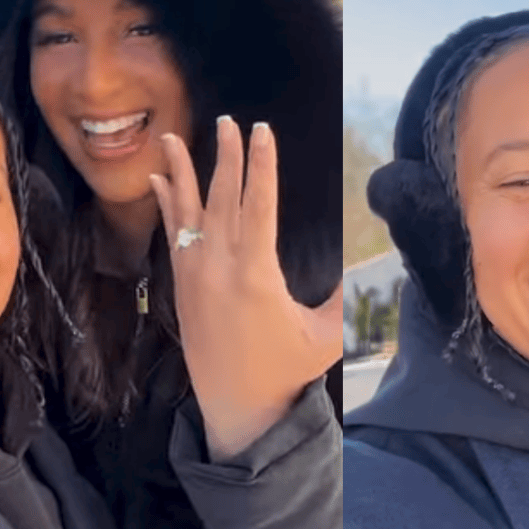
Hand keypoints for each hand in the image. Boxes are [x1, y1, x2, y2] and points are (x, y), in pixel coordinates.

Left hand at [150, 116, 341, 461]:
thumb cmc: (286, 370)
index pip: (259, 206)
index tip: (262, 131)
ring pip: (187, 212)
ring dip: (182, 171)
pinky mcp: (182, 286)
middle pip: (223, 199)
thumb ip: (343, 297)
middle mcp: (220, 269)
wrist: (237, 407)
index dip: (262, 165)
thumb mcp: (326, 335)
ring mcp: (195, 276)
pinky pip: (171, 235)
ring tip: (170, 137)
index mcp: (257, 276)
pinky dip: (167, 204)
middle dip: (227, 156)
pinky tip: (160, 180)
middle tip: (229, 121)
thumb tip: (368, 263)